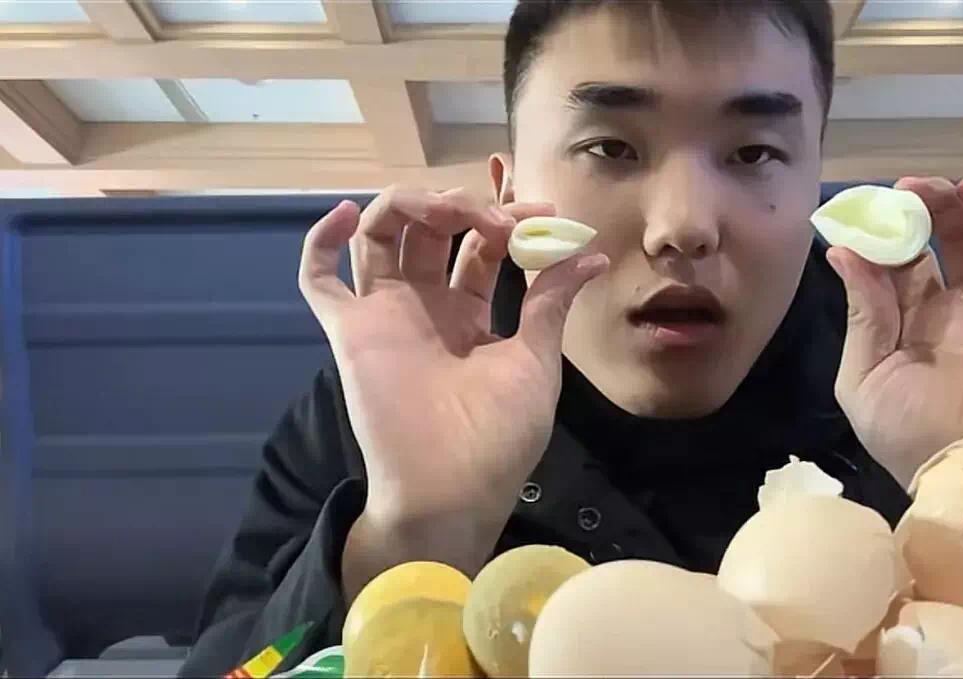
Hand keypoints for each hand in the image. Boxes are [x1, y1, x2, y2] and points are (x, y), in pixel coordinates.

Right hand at [299, 187, 607, 535]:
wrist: (451, 490)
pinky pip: (317, 279)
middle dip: (467, 208)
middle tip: (500, 221)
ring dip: (411, 204)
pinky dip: (321, 239)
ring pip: (381, 234)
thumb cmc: (498, 435)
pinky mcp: (350, 329)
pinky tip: (350, 212)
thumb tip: (592, 254)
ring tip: (448, 211)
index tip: (545, 214)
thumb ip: (550, 302)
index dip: (509, 220)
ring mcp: (384, 313)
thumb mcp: (536, 360)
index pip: (481, 246)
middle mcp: (424, 305)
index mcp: (467, 313)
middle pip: (431, 228)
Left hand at [827, 177, 962, 485]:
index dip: (881, 235)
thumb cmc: (914, 435)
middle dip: (924, 207)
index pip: (900, 263)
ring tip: (944, 187)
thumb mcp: (866, 381)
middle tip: (904, 191)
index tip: (861, 214)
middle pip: (948, 237)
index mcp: (917, 324)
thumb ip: (862, 315)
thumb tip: (841, 252)